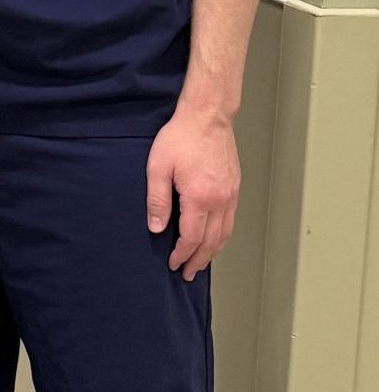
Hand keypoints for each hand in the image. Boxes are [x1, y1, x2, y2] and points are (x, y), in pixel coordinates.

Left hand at [145, 108, 240, 279]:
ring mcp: (230, 196)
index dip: (182, 254)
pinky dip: (222, 236)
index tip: (173, 264)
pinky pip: (230, 221)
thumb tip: (156, 228)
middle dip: (198, 260)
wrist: (207, 118)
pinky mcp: (234, 188)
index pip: (191, 237)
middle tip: (188, 274)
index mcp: (199, 198)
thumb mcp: (158, 167)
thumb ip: (157, 200)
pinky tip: (215, 239)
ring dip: (212, 252)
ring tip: (201, 263)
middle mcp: (220, 201)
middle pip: (211, 241)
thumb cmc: (180, 138)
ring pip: (224, 234)